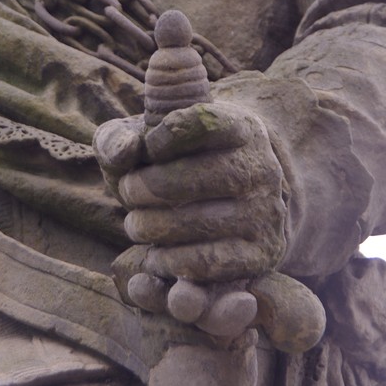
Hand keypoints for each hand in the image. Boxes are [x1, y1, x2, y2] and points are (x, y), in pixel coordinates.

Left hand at [93, 101, 286, 284]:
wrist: (233, 201)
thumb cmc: (176, 163)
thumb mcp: (149, 140)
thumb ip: (120, 136)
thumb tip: (124, 152)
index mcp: (240, 127)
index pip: (203, 122)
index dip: (164, 136)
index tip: (148, 147)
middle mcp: (262, 167)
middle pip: (196, 177)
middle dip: (147, 187)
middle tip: (128, 191)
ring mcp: (266, 212)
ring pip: (199, 222)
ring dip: (152, 226)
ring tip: (136, 224)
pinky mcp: (262, 253)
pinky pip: (209, 263)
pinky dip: (171, 261)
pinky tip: (154, 255)